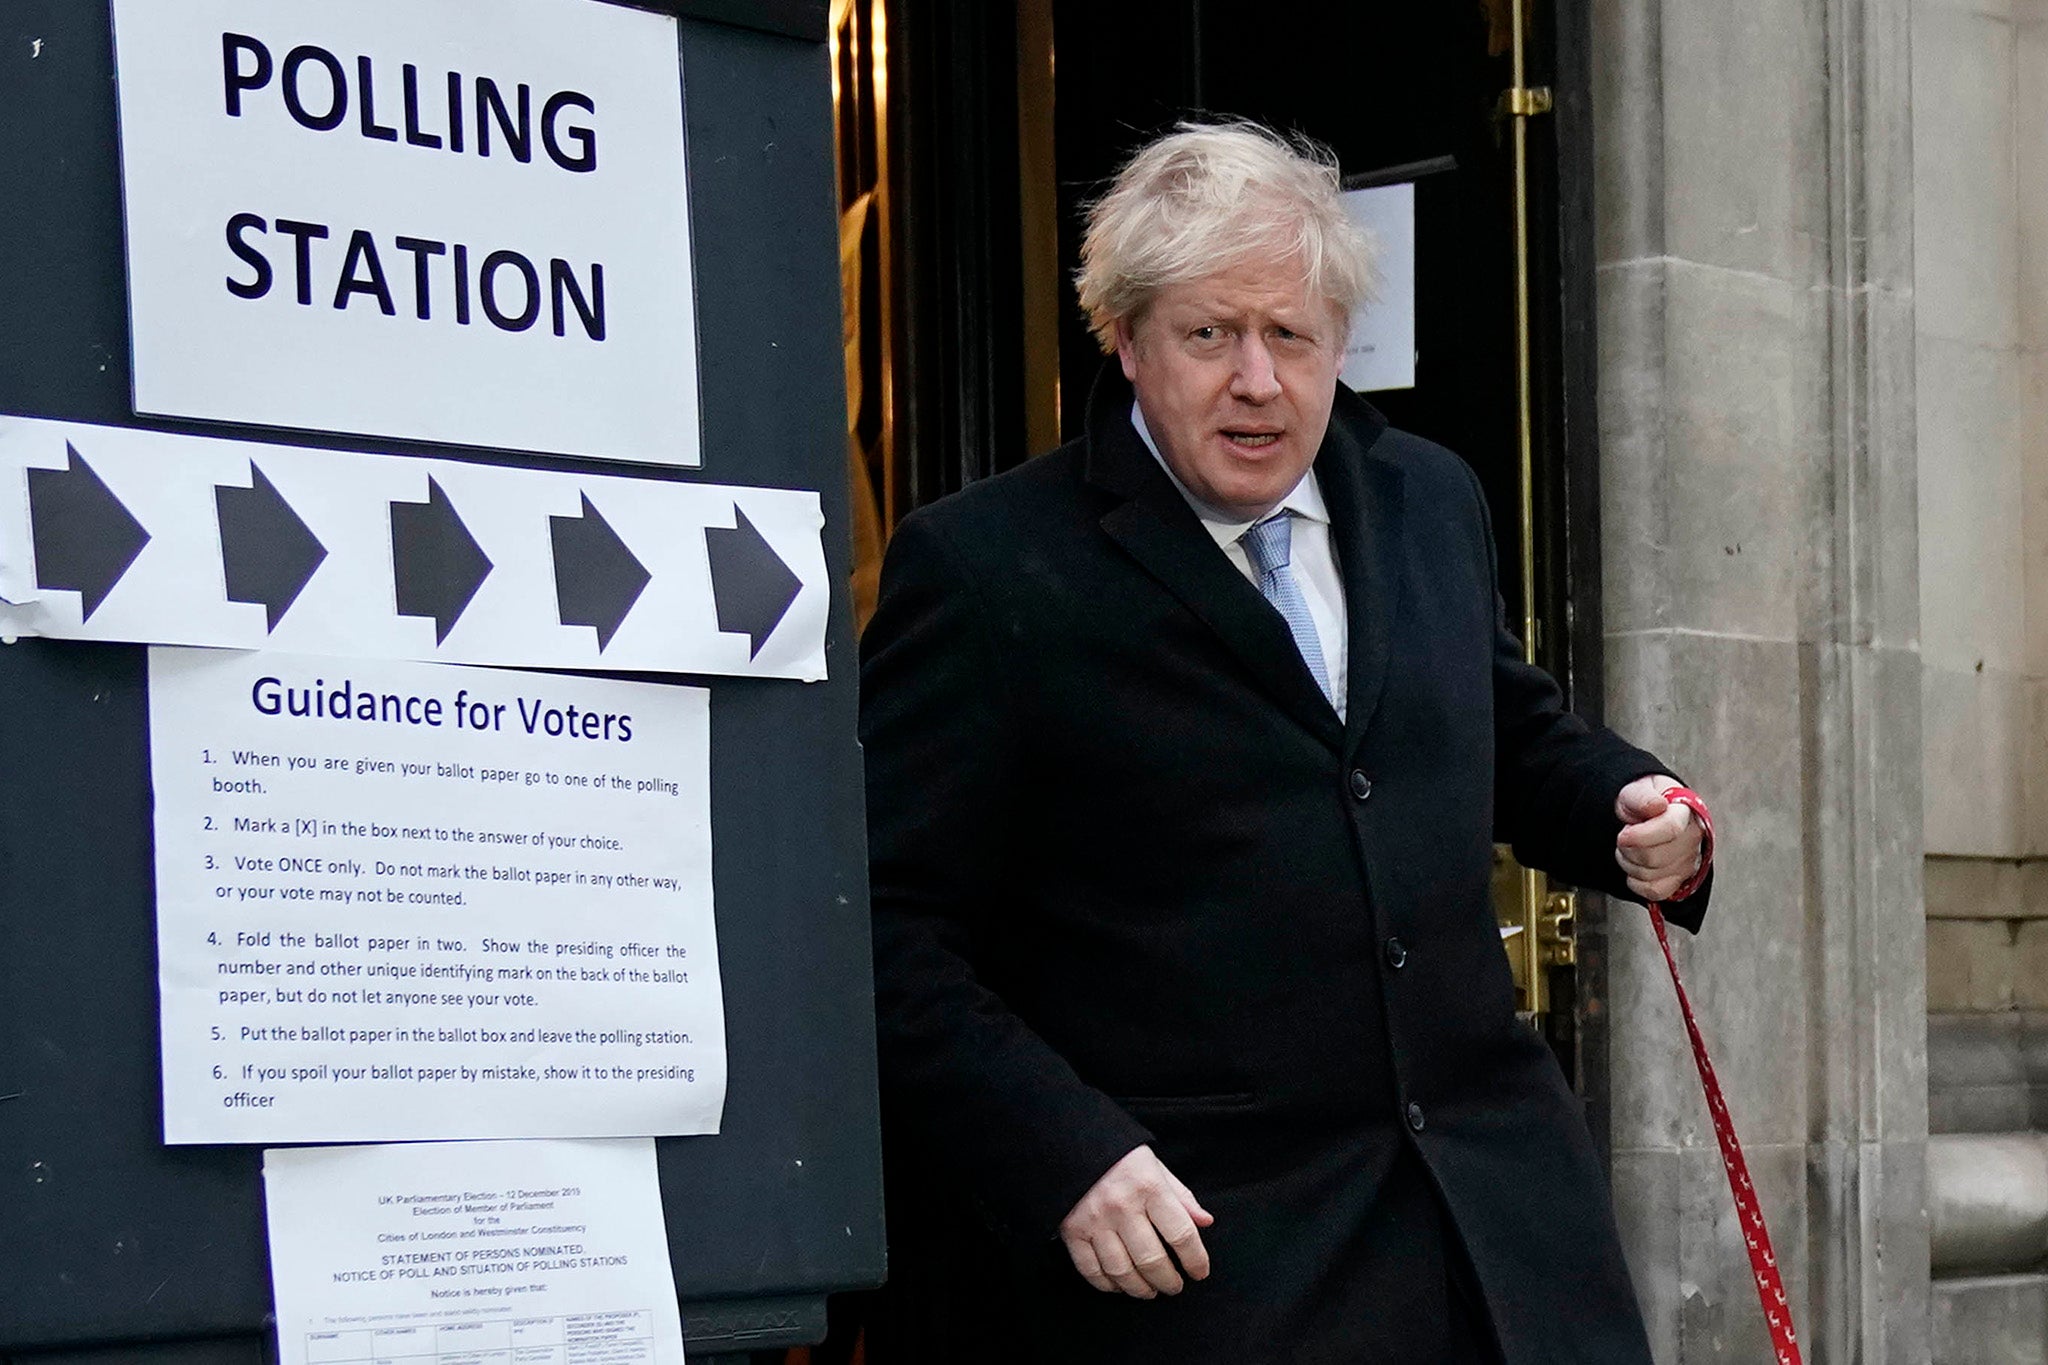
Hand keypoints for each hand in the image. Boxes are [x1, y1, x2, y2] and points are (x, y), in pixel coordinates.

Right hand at [1058, 1144, 1214, 1297]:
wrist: (1072, 1142)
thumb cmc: (1121, 1158)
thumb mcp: (1157, 1168)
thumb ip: (1181, 1197)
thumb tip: (1206, 1222)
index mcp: (1150, 1187)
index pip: (1182, 1234)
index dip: (1196, 1260)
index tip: (1200, 1272)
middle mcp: (1122, 1206)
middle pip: (1152, 1260)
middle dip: (1168, 1281)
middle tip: (1174, 1287)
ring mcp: (1095, 1221)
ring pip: (1122, 1271)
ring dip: (1140, 1289)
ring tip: (1150, 1291)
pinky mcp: (1072, 1231)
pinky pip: (1091, 1270)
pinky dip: (1107, 1285)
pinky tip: (1119, 1285)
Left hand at [1614, 774, 1704, 901]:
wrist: (1646, 814)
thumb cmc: (1643, 802)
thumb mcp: (1636, 790)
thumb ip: (1643, 797)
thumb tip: (1657, 805)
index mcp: (1686, 812)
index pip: (1670, 829)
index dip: (1641, 836)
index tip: (1624, 834)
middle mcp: (1692, 838)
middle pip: (1655, 857)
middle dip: (1628, 849)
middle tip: (1624, 837)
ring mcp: (1688, 861)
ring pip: (1651, 875)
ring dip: (1629, 864)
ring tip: (1630, 848)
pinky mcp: (1680, 879)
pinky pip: (1655, 891)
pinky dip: (1637, 882)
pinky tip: (1635, 866)